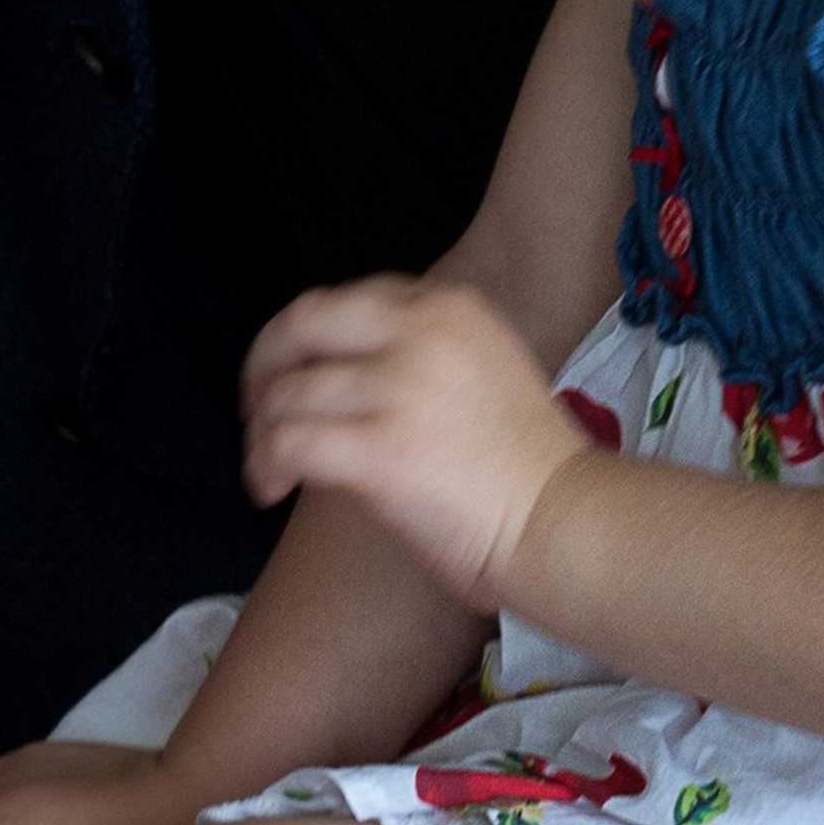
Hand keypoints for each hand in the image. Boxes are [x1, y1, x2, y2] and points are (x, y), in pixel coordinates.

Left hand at [242, 275, 574, 603]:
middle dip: (264, 364)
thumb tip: (343, 371)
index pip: (347, 301)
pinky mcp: (380, 449)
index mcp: (450, 309)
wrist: (566, 523)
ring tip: (267, 467)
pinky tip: (270, 488)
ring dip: (263, 431)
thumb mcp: (483, 371)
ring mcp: (399, 389)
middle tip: (257, 407)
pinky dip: (265, 464)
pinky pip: (289, 442)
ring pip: (287, 392)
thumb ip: (422, 354)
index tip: (293, 374)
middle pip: (302, 322)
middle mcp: (421, 333)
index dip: (306, 339)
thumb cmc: (528, 468)